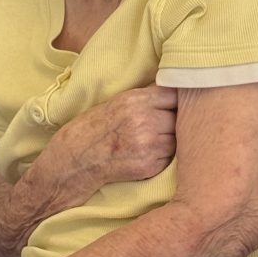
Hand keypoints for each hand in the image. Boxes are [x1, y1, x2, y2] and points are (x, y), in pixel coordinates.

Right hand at [42, 84, 176, 201]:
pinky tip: (148, 152)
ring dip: (172, 139)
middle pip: (179, 118)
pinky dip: (164, 155)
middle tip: (163, 124)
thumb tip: (175, 90)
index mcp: (135, 101)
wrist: (78, 157)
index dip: (176, 100)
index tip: (174, 104)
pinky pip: (170, 157)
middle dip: (174, 120)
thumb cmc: (97, 126)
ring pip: (177, 139)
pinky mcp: (150, 166)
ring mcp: (148, 146)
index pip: (174, 95)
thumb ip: (146, 97)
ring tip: (154, 138)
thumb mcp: (119, 102)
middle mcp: (144, 122)